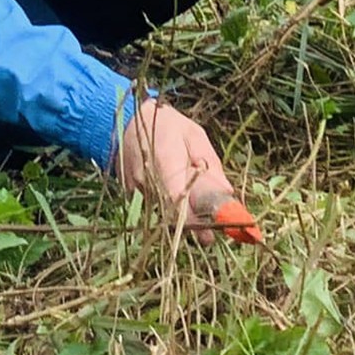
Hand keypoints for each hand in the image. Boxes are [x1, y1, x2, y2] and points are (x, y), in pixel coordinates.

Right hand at [114, 99, 233, 244]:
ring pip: (162, 209)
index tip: (208, 236)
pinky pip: (152, 204)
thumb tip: (227, 192)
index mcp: (165, 158)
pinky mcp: (128, 191)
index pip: (177, 197)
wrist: (127, 118)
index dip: (193, 219)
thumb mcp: (194, 136)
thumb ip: (210, 164)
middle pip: (170, 211)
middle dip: (190, 223)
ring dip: (177, 211)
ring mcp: (134, 185)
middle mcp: (146, 175)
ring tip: (186, 195)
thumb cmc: (167, 124)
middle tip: (206, 231)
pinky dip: (164, 203)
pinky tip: (169, 187)